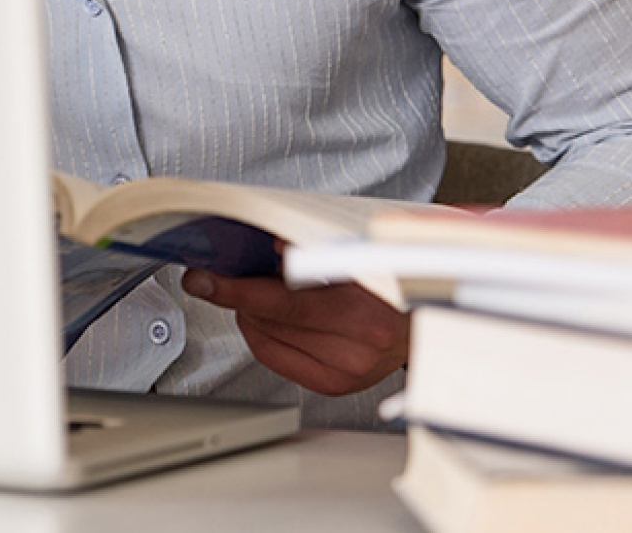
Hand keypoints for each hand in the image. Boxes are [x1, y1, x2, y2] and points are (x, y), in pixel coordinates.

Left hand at [180, 269, 408, 397]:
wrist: (428, 321)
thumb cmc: (393, 280)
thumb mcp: (361, 253)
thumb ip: (316, 247)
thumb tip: (274, 245)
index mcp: (366, 310)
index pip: (280, 301)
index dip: (235, 289)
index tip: (203, 280)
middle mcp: (357, 348)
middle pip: (269, 322)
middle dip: (241, 296)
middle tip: (227, 276)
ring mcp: (347, 371)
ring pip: (268, 340)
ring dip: (252, 315)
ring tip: (260, 293)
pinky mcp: (336, 385)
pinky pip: (277, 359)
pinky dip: (264, 335)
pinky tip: (270, 318)